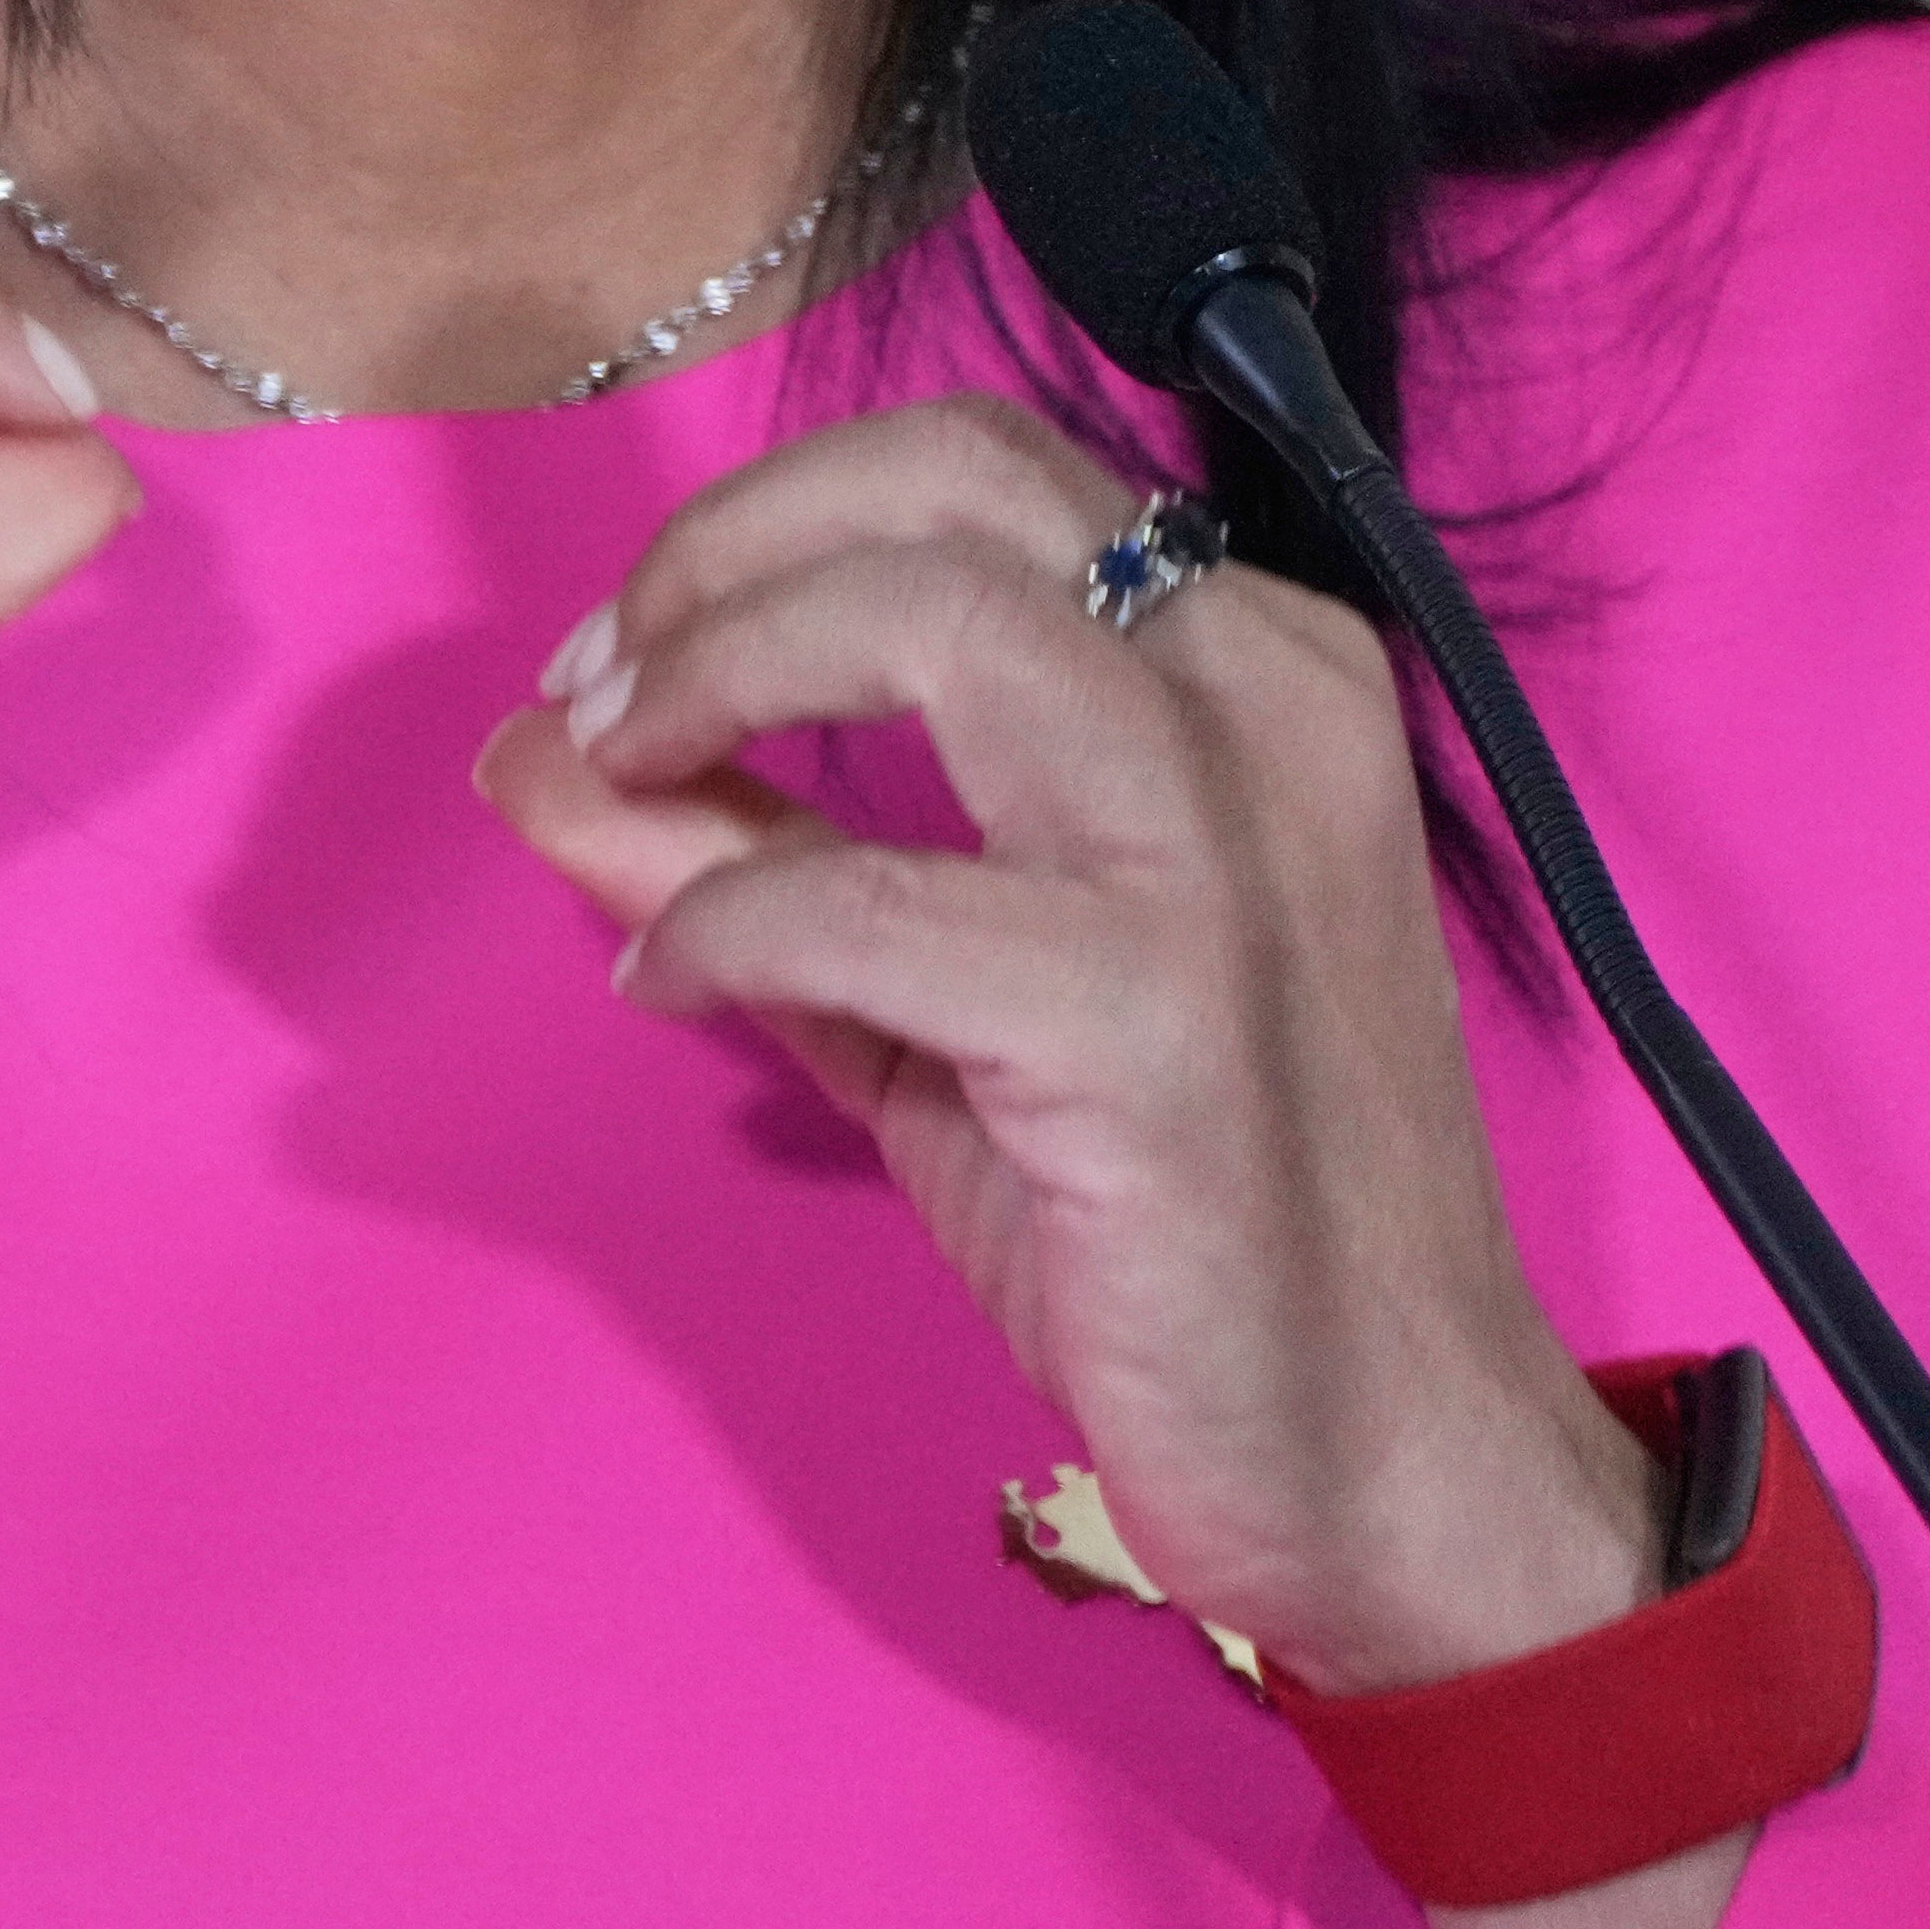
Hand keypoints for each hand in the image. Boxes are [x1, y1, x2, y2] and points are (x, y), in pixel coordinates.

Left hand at [470, 395, 1648, 1696]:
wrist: (1395, 1460)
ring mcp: (1224, 859)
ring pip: (928, 615)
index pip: (978, 468)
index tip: (632, 644)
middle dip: (724, 553)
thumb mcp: (936, 996)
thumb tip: (534, 744)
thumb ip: (756, 850)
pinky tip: (664, 985)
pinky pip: (866, 898)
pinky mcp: (1157, 1022)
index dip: (763, 524)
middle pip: (948, 483)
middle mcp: (1264, 711)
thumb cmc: (1190, 1215)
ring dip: (717, 669)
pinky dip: (719, 920)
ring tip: (618, 776)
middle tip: (606, 687)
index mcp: (1254, 668)